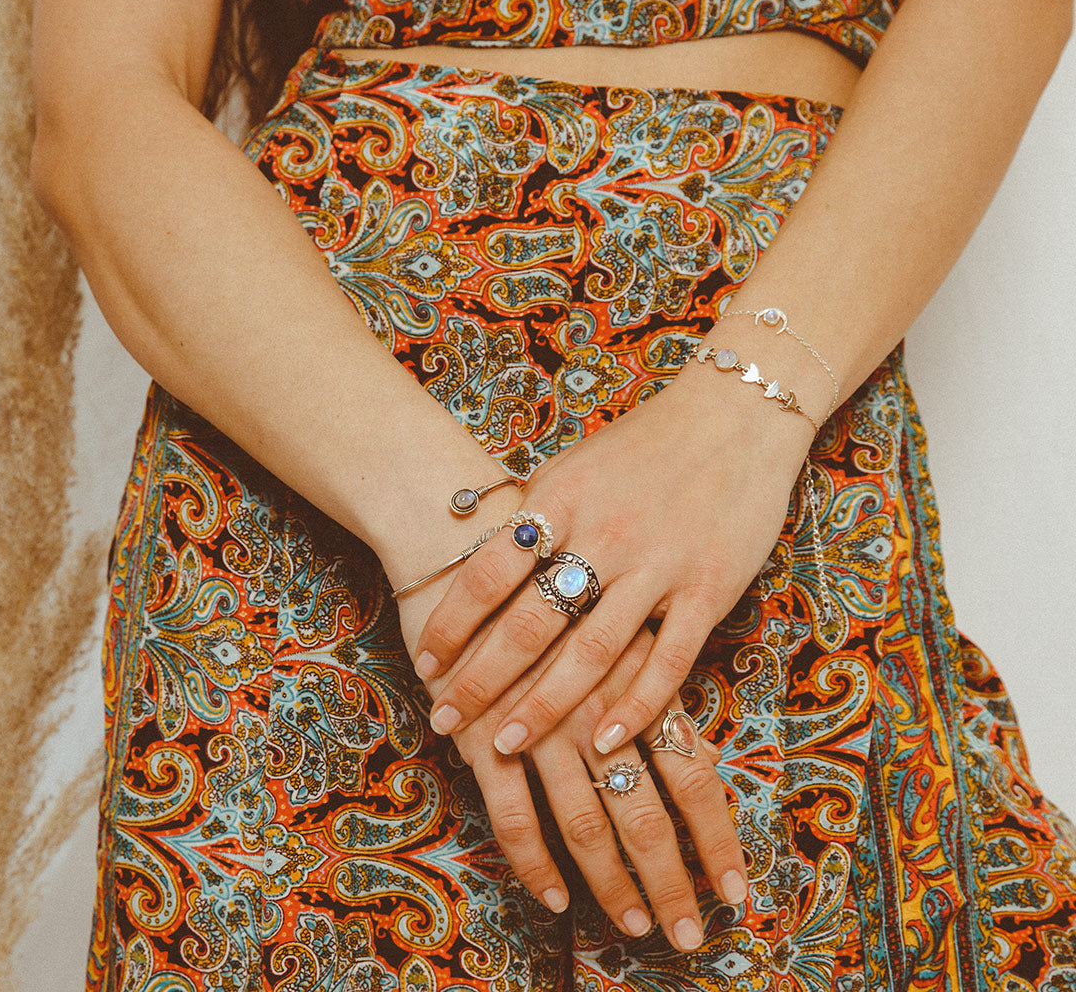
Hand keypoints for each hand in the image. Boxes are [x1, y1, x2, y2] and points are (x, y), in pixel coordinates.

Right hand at [395, 591, 747, 949]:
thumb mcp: (614, 615)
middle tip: (689, 935)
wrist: (462, 548)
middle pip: (646, 813)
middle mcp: (596, 710)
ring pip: (585, 824)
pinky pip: (513, 815)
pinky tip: (556, 897)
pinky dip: (534, 862)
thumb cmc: (548, 579)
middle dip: (671, 881)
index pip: (693, 775)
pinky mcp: (485, 736)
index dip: (715, 839)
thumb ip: (655, 679)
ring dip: (611, 884)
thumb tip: (699, 747)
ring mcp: (540, 727)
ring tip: (637, 925)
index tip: (734, 893)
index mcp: (637, 680)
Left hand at [412, 367, 813, 755]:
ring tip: (506, 747)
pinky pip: (668, 660)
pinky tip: (605, 742)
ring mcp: (659, 564)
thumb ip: (533, 509)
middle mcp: (604, 534)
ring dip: (544, 707)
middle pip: (528, 622)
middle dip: (480, 679)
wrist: (737, 415)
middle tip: (446, 720)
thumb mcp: (575, 463)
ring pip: (591, 652)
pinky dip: (636, 706)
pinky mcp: (708, 588)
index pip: (488, 573)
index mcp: (561, 498)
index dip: (451, 623)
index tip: (425, 662)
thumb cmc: (647, 441)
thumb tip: (475, 544)